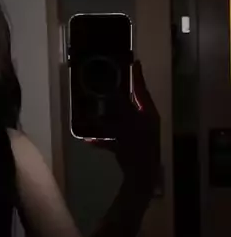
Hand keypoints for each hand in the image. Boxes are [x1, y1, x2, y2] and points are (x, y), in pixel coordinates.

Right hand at [85, 60, 160, 187]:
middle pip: (129, 105)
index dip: (137, 76)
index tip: (134, 61)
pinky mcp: (128, 148)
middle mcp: (144, 122)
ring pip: (120, 121)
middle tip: (105, 85)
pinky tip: (89, 139)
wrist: (139, 174)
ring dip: (106, 119)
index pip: (142, 89)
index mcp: (148, 112)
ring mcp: (136, 136)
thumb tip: (113, 91)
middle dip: (116, 98)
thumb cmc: (137, 144)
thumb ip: (121, 105)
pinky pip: (113, 139)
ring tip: (93, 113)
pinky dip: (102, 139)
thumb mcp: (128, 121)